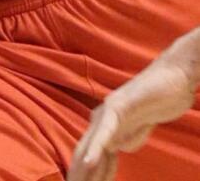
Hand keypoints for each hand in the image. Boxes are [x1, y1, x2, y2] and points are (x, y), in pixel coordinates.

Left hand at [68, 52, 197, 180]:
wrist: (172, 78)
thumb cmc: (157, 101)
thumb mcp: (140, 129)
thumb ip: (126, 138)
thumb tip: (116, 149)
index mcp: (103, 125)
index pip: (89, 155)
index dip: (82, 174)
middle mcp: (99, 119)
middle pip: (83, 152)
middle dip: (77, 175)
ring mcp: (107, 113)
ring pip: (90, 145)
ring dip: (82, 169)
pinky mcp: (119, 108)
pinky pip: (106, 132)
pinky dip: (97, 148)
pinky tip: (89, 162)